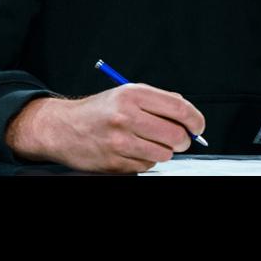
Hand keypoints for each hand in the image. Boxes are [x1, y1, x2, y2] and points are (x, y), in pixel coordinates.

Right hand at [6, 84, 205, 172]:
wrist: (62, 128)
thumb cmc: (100, 110)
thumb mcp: (127, 94)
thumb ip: (161, 101)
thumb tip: (190, 117)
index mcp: (133, 95)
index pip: (180, 109)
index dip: (196, 121)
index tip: (198, 126)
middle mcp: (126, 116)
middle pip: (176, 135)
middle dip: (183, 140)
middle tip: (179, 139)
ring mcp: (119, 141)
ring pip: (164, 154)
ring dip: (164, 151)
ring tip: (149, 142)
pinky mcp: (114, 162)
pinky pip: (147, 166)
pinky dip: (146, 160)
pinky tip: (133, 151)